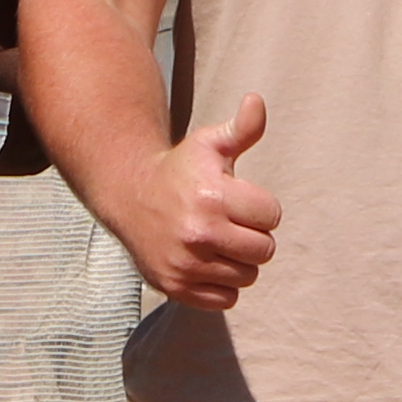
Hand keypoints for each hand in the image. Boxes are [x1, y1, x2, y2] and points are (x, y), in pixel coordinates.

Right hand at [131, 94, 282, 310]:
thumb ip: (241, 128)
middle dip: (253, 236)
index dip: (260, 207)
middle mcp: (198, 233)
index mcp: (212, 197)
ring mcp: (185, 264)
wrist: (130, 196)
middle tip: (230, 223)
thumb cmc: (180, 169)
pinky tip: (206, 261)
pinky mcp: (176, 287)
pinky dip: (222, 285)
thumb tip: (257, 102)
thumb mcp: (208, 144)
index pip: (272, 216)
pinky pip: (226, 299)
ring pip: (247, 276)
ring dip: (239, 261)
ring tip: (217, 241)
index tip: (240, 200)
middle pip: (265, 250)